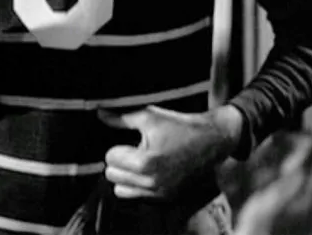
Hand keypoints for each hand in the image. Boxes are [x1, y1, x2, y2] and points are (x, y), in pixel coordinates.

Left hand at [98, 105, 243, 199]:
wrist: (212, 142)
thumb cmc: (179, 127)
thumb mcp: (149, 117)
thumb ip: (121, 118)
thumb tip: (99, 114)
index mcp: (145, 162)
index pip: (110, 159)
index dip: (117, 148)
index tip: (130, 142)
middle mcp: (152, 183)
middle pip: (113, 176)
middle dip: (119, 162)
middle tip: (132, 151)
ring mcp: (160, 194)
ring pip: (122, 191)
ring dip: (125, 177)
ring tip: (137, 163)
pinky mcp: (168, 199)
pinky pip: (139, 198)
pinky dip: (138, 187)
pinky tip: (148, 172)